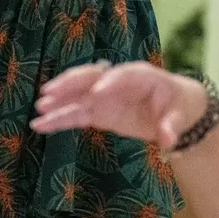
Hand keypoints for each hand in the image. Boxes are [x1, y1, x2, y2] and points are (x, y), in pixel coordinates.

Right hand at [31, 61, 206, 146]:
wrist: (173, 108)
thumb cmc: (176, 106)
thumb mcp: (179, 116)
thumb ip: (171, 127)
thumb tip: (168, 141)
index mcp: (140, 76)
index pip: (122, 76)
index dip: (110, 83)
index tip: (97, 94)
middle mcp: (116, 82)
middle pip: (90, 78)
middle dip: (70, 85)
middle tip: (49, 94)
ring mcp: (104, 96)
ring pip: (77, 95)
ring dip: (59, 101)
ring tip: (39, 110)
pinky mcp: (98, 110)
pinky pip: (76, 113)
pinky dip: (60, 118)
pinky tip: (42, 124)